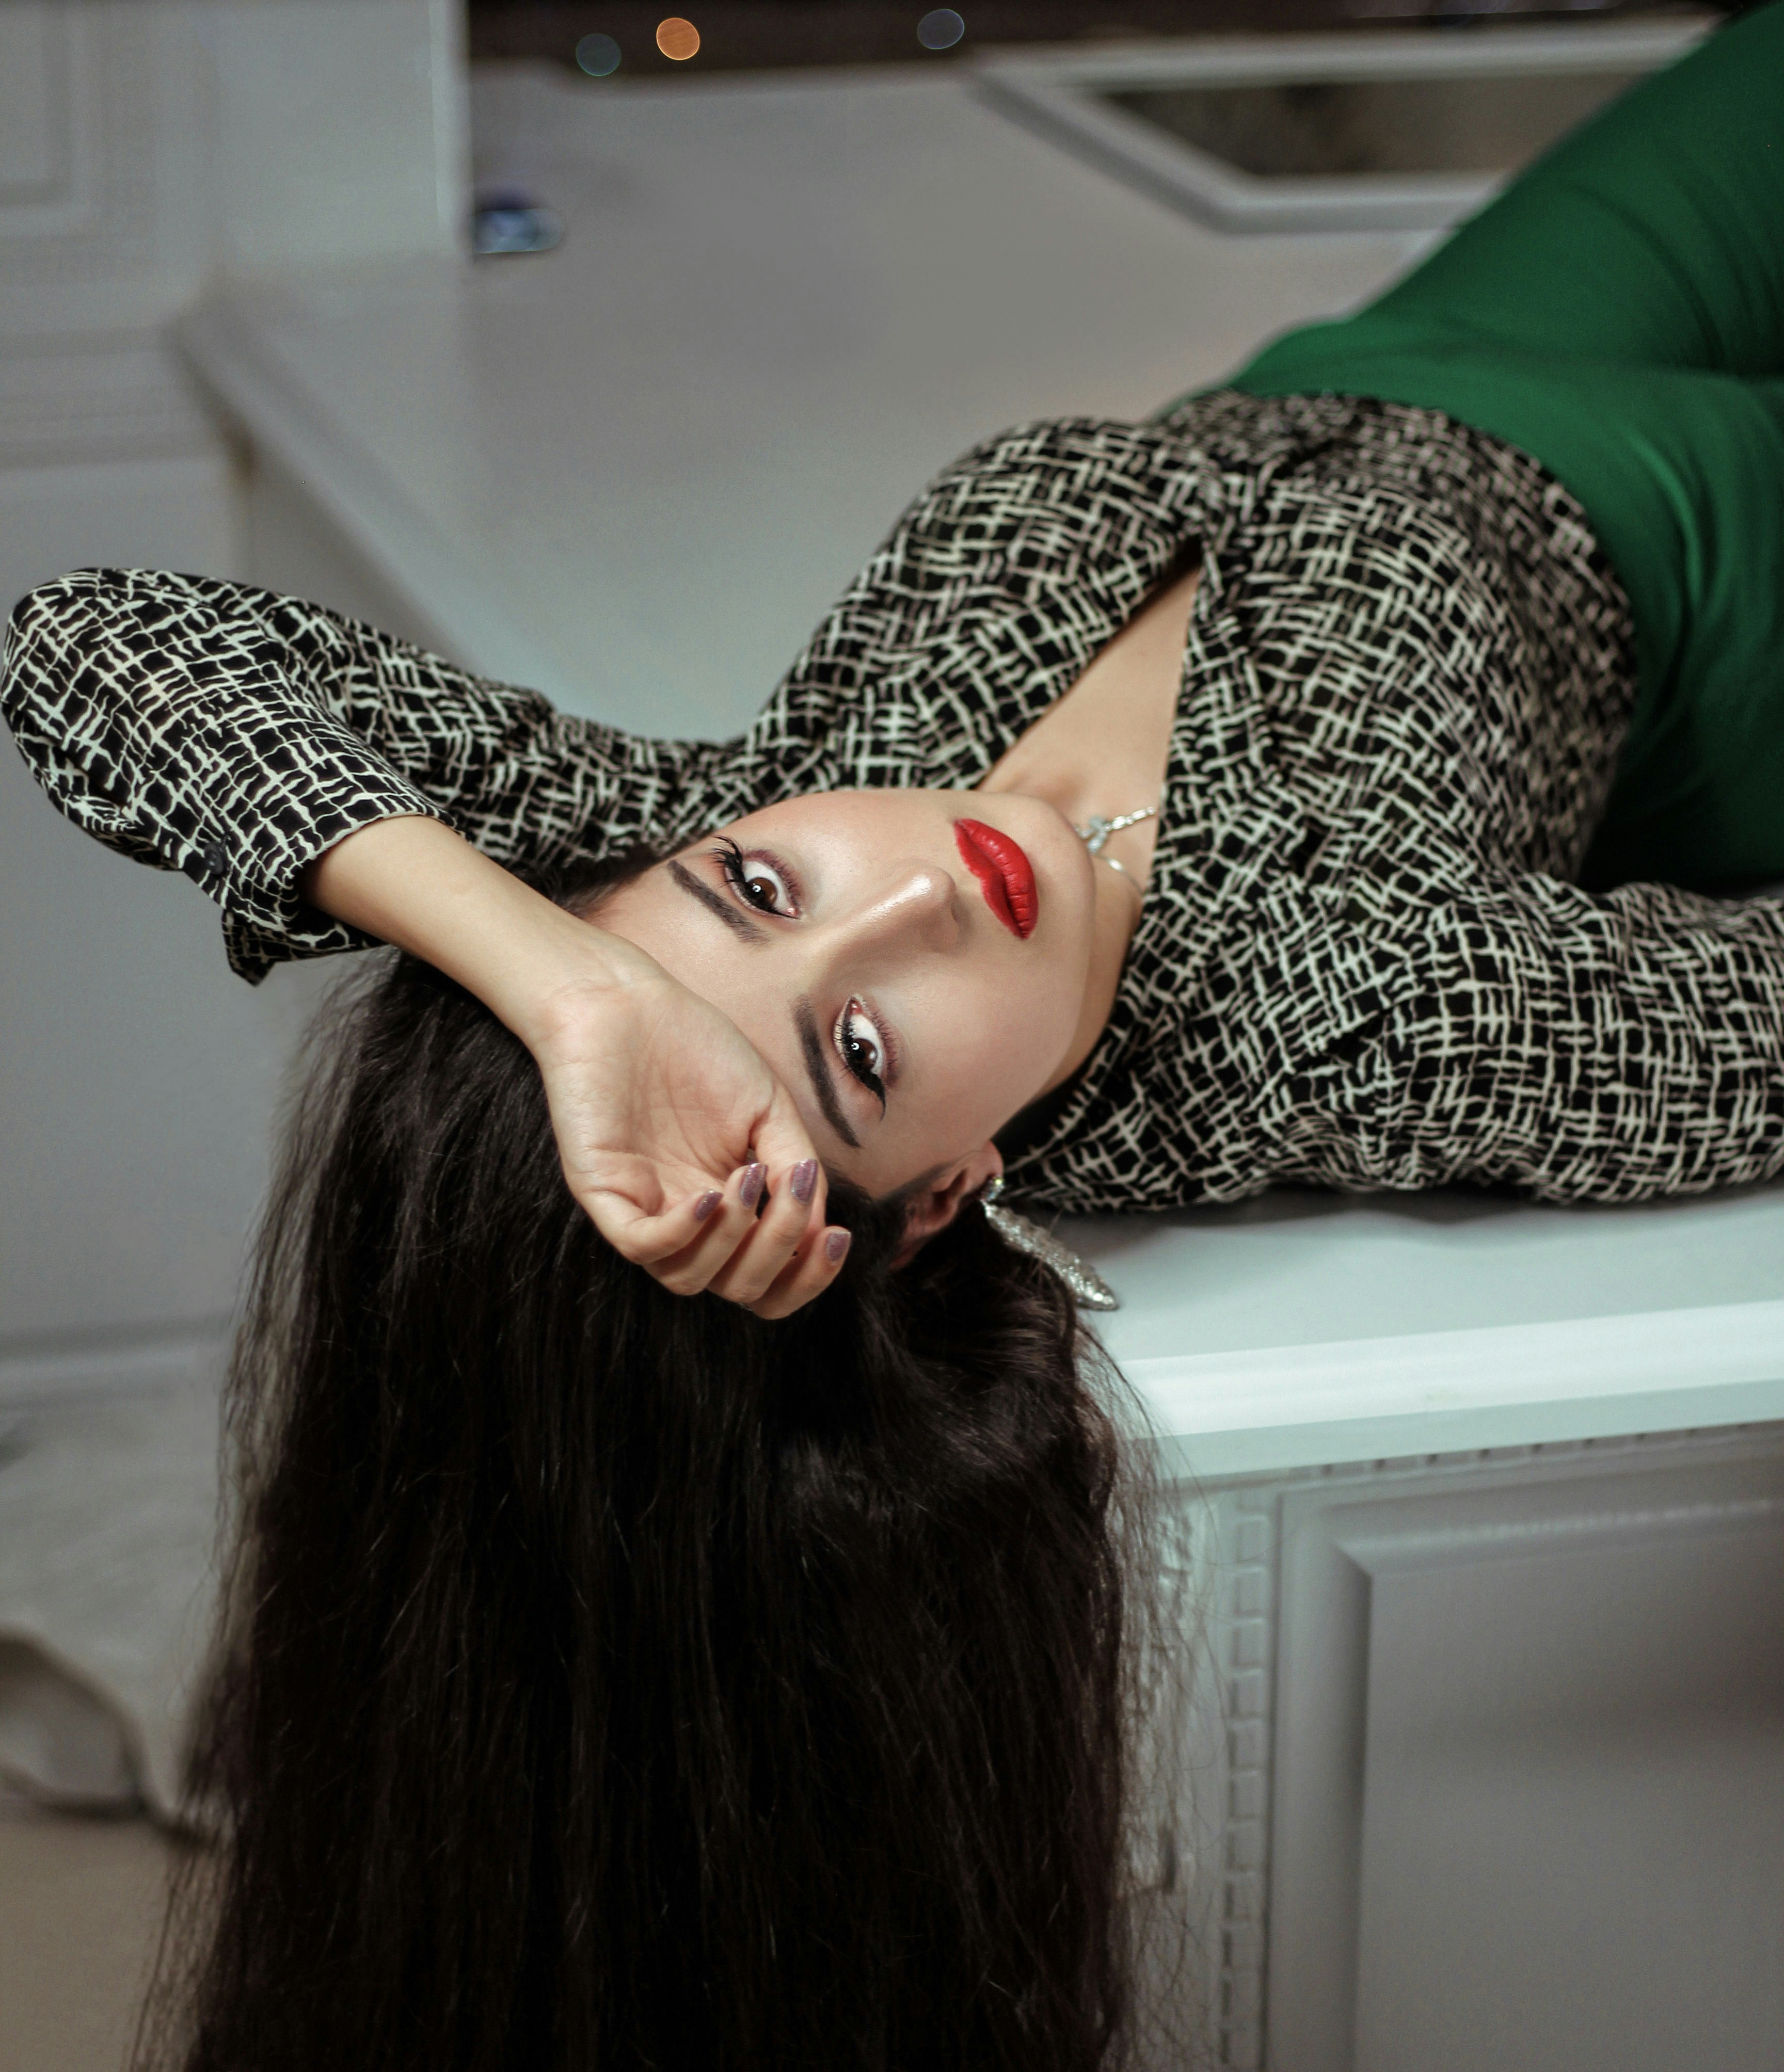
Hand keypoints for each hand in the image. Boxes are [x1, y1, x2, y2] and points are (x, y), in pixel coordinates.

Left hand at [525, 935, 848, 1318]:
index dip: (807, 1277)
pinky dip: (682, 1233)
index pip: (768, 1277)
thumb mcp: (767, 1108)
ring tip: (749, 1176)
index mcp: (729, 1205)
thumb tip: (819, 1230)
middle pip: (738, 1288)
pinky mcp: (602, 1192)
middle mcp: (687, 1218)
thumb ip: (794, 1169)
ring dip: (734, 1239)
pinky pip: (640, 1244)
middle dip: (779, 1252)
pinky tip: (711, 1193)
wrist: (626, 1002)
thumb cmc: (697, 1048)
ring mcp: (643, 1209)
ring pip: (688, 1279)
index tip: (838, 1237)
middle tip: (794, 1189)